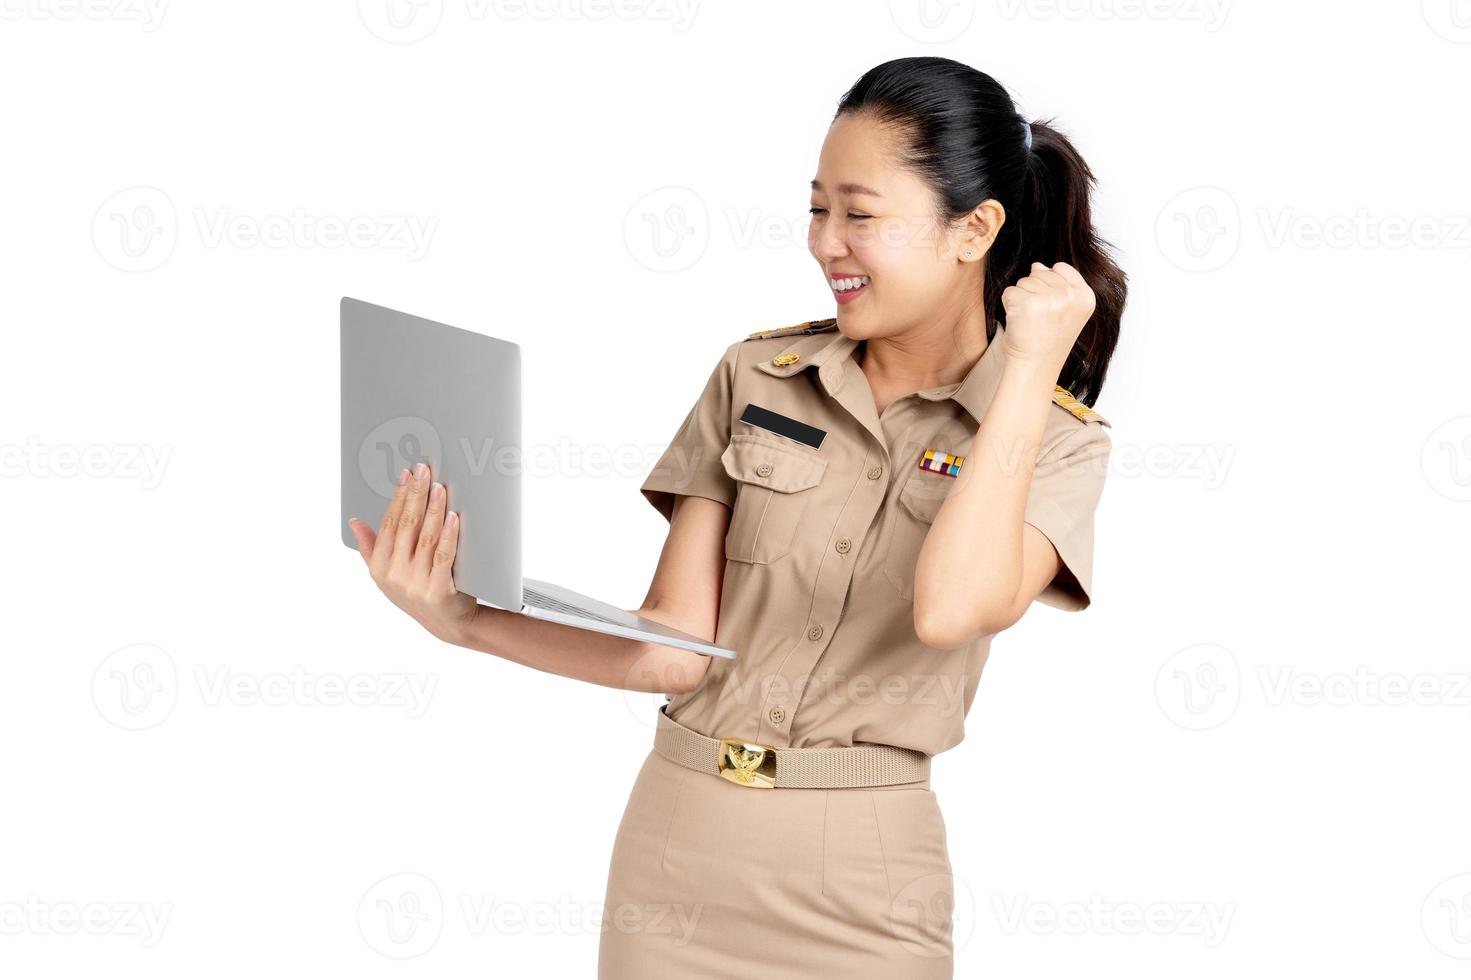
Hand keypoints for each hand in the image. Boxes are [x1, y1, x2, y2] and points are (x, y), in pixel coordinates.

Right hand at [347, 462, 479, 643]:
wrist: (448, 623)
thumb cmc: (418, 592)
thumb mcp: (387, 575)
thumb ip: (371, 548)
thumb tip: (354, 522)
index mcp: (380, 568)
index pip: (389, 524)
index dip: (398, 498)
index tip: (407, 475)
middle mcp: (395, 576)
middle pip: (407, 526)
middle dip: (416, 495)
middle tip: (424, 471)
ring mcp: (416, 584)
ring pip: (426, 538)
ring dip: (433, 509)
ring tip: (439, 487)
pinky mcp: (439, 591)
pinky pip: (443, 556)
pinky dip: (448, 534)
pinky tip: (453, 516)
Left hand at [999, 261, 1094, 375]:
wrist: (1035, 366)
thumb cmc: (1048, 341)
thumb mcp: (1065, 311)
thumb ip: (1057, 285)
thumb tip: (1038, 266)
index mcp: (1085, 296)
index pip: (1061, 268)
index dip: (1049, 285)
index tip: (1051, 309)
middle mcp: (1071, 296)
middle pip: (1040, 273)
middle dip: (1034, 292)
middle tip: (1039, 319)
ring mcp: (1050, 299)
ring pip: (1024, 281)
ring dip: (1021, 300)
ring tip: (1030, 322)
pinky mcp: (1027, 304)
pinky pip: (1010, 292)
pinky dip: (1008, 306)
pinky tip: (1019, 323)